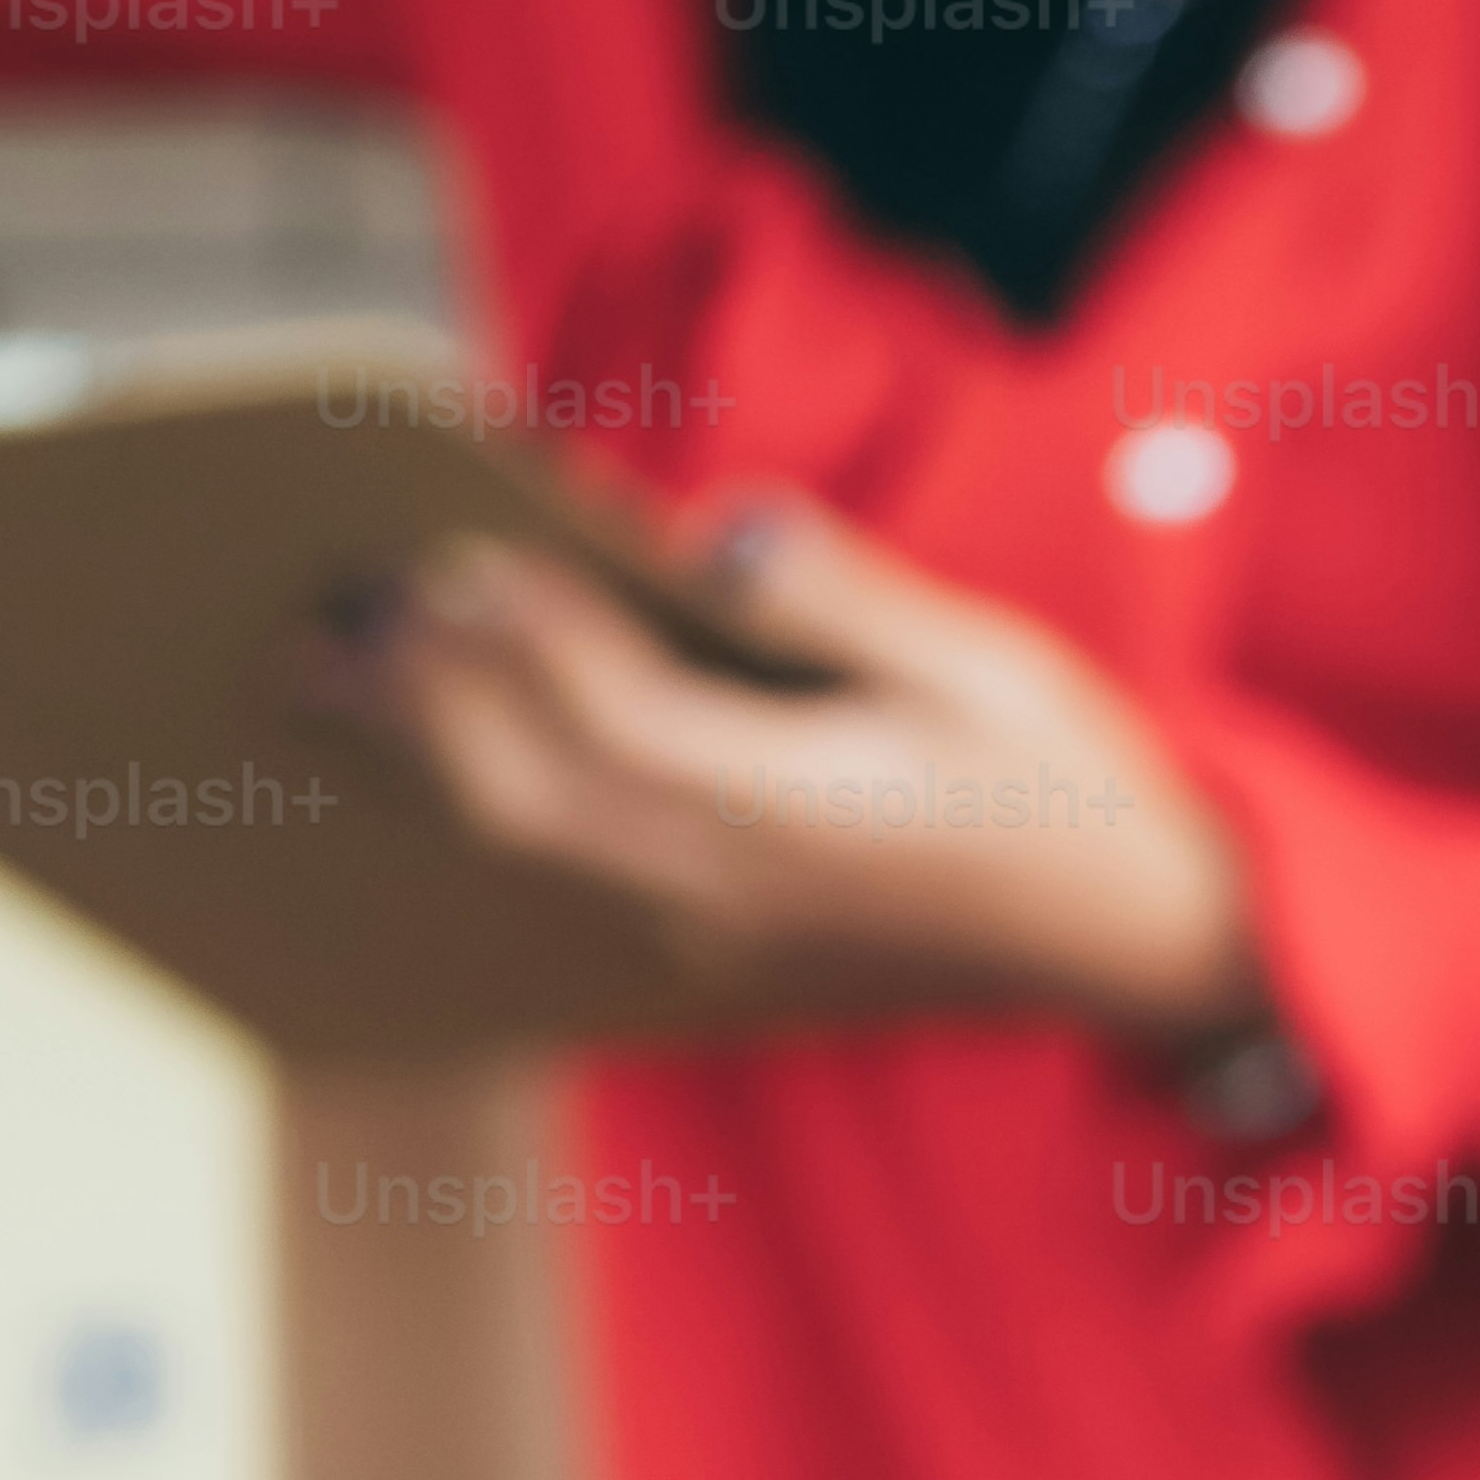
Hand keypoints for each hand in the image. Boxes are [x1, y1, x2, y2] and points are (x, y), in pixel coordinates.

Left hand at [313, 501, 1276, 1068]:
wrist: (1151, 945)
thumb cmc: (1081, 791)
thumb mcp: (990, 669)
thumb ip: (846, 603)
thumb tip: (728, 535)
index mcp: (803, 812)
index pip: (617, 711)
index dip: (524, 628)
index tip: (448, 547)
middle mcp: (741, 883)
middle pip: (532, 794)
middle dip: (426, 702)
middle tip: (328, 622)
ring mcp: (729, 924)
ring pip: (540, 842)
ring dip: (433, 759)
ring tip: (338, 685)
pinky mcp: (734, 934)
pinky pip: (582, 865)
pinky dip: (503, 798)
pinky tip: (451, 752)